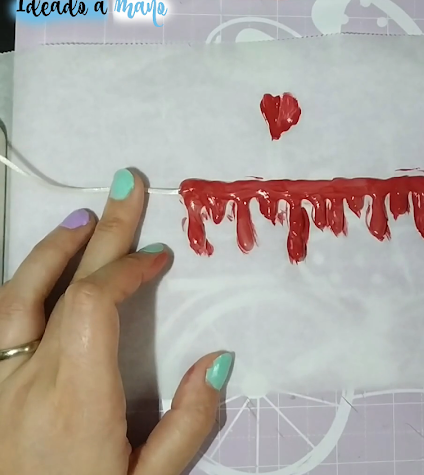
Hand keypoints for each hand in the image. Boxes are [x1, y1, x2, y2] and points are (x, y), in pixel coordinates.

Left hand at [0, 169, 232, 474]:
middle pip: (62, 285)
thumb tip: (217, 361)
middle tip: (127, 187)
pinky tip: (35, 279)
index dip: (128, 267)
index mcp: (75, 398)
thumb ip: (187, 423)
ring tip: (80, 219)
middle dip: (102, 232)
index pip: (95, 302)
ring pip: (14, 296)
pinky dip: (20, 288)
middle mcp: (26, 380)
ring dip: (51, 252)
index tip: (159, 255)